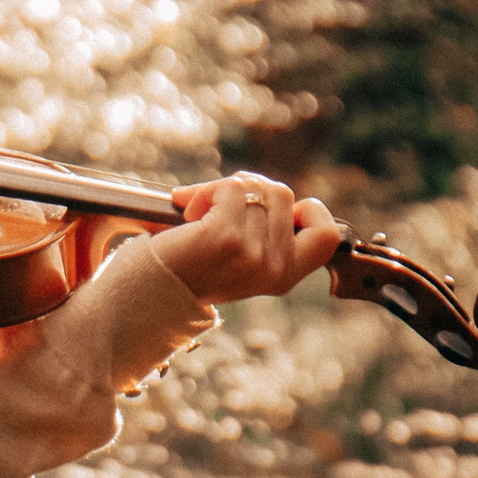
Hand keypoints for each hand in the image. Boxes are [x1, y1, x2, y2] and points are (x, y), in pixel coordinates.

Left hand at [146, 172, 340, 304]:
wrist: (149, 290)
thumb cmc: (190, 266)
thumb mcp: (242, 258)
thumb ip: (266, 232)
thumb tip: (266, 189)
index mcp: (284, 276)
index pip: (328, 236)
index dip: (311, 211)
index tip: (280, 210)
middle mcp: (275, 269)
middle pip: (283, 194)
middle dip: (248, 187)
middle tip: (218, 205)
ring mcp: (253, 254)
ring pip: (254, 186)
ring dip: (220, 188)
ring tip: (198, 212)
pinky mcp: (225, 238)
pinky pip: (229, 188)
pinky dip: (203, 190)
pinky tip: (187, 212)